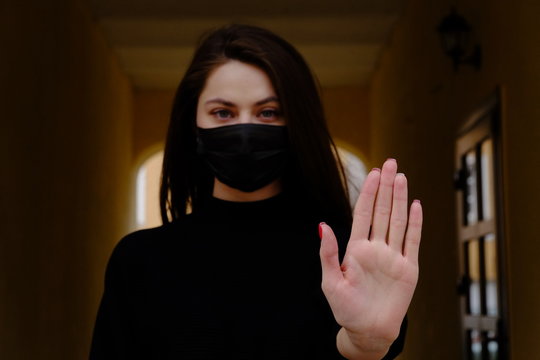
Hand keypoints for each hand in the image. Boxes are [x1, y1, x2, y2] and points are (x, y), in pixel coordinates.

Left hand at [319, 158, 422, 358]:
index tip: (372, 172)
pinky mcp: (409, 268)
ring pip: (397, 220)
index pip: (363, 213)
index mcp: (356, 249)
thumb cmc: (346, 308)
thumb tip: (322, 225)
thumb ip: (328, 253)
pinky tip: (416, 205)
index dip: (367, 192)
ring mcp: (393, 256)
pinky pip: (413, 241)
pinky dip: (415, 223)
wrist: (368, 331)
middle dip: (385, 187)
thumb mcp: (330, 281)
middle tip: (390, 163)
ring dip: (400, 198)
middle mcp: (376, 248)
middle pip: (381, 210)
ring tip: (401, 176)